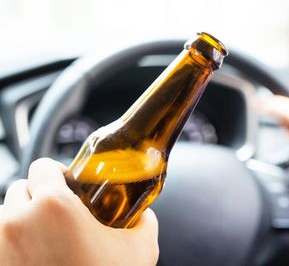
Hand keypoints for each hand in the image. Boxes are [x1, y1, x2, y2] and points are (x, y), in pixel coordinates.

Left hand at [0, 158, 158, 265]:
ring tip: (45, 234)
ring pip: (5, 213)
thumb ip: (145, 222)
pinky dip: (13, 239)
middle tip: (62, 212)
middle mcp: (16, 221)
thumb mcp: (139, 250)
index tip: (70, 184)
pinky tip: (34, 252)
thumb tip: (143, 215)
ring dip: (23, 216)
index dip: (60, 172)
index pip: (43, 165)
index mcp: (53, 206)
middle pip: (22, 187)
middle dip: (41, 195)